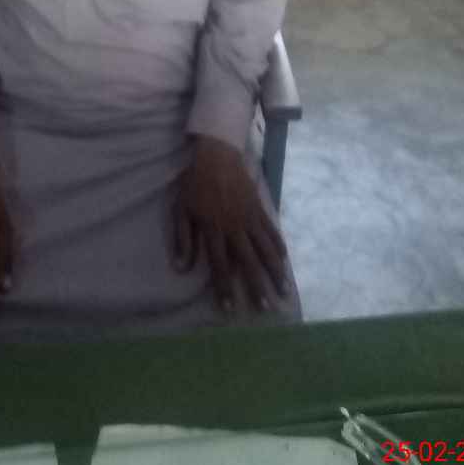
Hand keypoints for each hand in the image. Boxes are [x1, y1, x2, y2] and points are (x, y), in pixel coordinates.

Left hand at [171, 135, 287, 314]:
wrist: (217, 155)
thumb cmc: (195, 184)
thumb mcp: (181, 210)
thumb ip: (183, 239)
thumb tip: (180, 268)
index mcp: (213, 229)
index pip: (220, 265)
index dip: (225, 288)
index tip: (230, 309)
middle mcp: (235, 227)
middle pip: (248, 262)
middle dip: (257, 287)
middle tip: (267, 309)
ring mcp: (250, 218)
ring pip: (265, 249)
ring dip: (275, 271)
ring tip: (283, 291)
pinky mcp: (260, 208)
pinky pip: (272, 230)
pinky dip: (278, 246)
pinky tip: (284, 260)